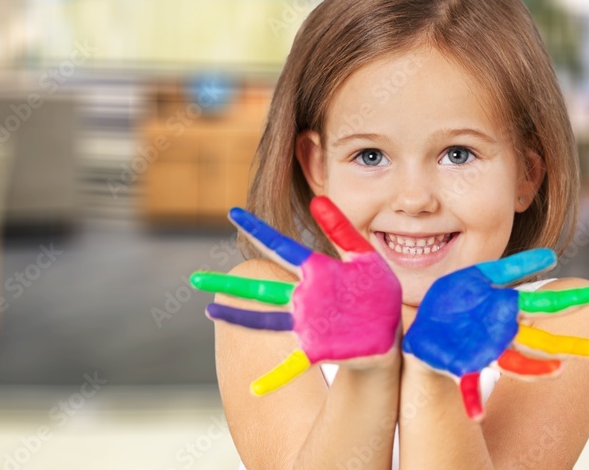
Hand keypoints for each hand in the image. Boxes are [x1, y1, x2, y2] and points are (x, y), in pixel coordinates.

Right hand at [191, 197, 401, 395]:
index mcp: (315, 271)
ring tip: (210, 313)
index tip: (233, 213)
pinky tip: (256, 390)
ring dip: (238, 319)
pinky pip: (293, 365)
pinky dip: (274, 378)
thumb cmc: (378, 293)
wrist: (393, 331)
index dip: (256, 230)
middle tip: (195, 279)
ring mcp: (308, 324)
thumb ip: (340, 229)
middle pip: (259, 288)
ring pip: (265, 320)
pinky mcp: (320, 349)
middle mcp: (303, 297)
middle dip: (228, 284)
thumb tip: (316, 198)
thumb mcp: (363, 256)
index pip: (279, 246)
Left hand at [402, 249, 588, 420]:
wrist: (423, 328)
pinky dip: (472, 401)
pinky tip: (477, 415)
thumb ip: (514, 268)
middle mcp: (503, 335)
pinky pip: (468, 387)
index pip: (545, 305)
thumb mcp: (480, 276)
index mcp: (507, 312)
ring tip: (559, 370)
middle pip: (541, 342)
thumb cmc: (455, 302)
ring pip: (516, 365)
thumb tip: (552, 255)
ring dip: (536, 370)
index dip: (571, 300)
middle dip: (568, 347)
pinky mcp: (462, 366)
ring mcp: (485, 352)